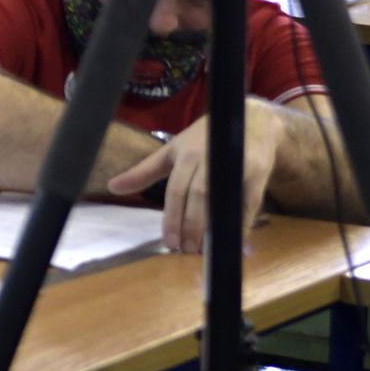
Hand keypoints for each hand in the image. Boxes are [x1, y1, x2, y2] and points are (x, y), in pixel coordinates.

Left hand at [107, 101, 281, 253]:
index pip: (176, 189)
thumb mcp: (174, 150)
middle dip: (191, 225)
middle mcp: (209, 158)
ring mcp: (234, 165)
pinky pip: (247, 205)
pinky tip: (230, 243)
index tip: (168, 242)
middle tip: (184, 250)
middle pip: (199, 196)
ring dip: (212, 229)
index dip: (172, 217)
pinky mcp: (257, 174)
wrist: (251, 119)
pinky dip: (239, 227)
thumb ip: (145, 170)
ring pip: (222, 201)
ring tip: (203, 251)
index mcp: (187, 153)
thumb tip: (112, 187)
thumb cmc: (205, 138)